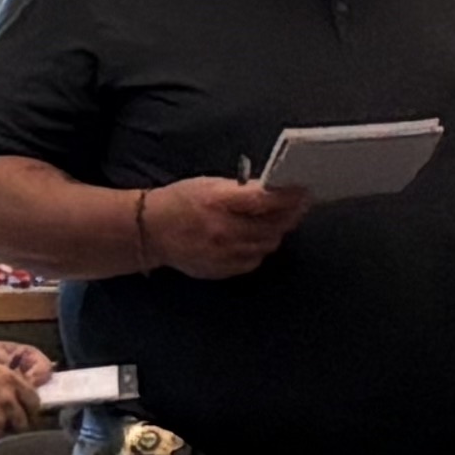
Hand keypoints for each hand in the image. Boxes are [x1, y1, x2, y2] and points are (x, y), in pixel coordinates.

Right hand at [140, 177, 305, 279]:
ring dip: (276, 231)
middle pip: (273, 226)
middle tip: (298, 206)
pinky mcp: (223, 269)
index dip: (290, 197)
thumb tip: (275, 192)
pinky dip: (260, 248)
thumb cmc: (180, 201)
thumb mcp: (209, 185)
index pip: (266, 201)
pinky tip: (255, 238)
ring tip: (276, 220)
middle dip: (289, 215)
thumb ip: (242, 190)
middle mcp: (223, 230)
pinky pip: (255, 260)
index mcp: (218, 202)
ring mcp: (224, 253)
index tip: (304, 192)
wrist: (150, 231)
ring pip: (268, 244)